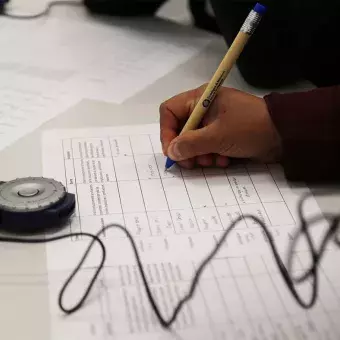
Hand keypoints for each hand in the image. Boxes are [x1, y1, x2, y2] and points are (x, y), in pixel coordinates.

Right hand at [159, 85, 281, 168]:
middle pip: (181, 129)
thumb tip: (170, 152)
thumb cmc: (249, 128)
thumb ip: (190, 144)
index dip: (166, 132)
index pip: (169, 111)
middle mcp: (205, 108)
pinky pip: (208, 146)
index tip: (172, 152)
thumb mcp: (217, 137)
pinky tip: (223, 160)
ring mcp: (214, 122)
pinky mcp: (223, 134)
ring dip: (200, 155)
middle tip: (192, 163)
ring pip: (193, 141)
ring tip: (212, 161)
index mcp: (201, 98)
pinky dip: (212, 155)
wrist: (284, 135)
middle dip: (185, 148)